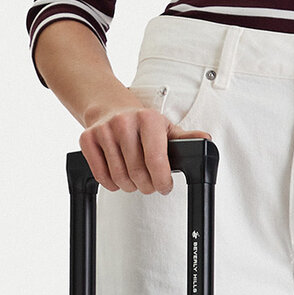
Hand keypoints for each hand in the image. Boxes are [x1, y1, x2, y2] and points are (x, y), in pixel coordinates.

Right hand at [78, 103, 196, 194]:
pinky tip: (118, 177)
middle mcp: (124, 122)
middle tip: (150, 184)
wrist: (110, 108)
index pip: (156, 160)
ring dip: (129, 186)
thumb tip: (206, 141)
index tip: (165, 186)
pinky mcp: (87, 139)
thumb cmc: (141, 123)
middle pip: (137, 173)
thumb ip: (185, 139)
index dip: (162, 181)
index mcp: (148, 119)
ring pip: (119, 177)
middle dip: (147, 186)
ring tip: (134, 179)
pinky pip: (100, 175)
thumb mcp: (165, 128)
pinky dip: (111, 184)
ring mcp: (104, 130)